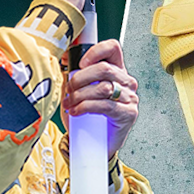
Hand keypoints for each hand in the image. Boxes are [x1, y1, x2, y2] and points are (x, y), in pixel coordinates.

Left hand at [61, 39, 138, 157]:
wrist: (96, 144)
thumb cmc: (88, 117)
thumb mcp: (80, 93)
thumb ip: (76, 78)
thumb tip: (64, 69)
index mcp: (116, 70)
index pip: (112, 48)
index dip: (95, 51)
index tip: (80, 64)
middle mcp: (126, 82)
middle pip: (104, 68)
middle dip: (80, 78)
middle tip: (69, 90)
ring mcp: (130, 98)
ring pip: (103, 88)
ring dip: (80, 95)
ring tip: (69, 103)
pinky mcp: (128, 114)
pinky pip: (105, 105)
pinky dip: (86, 107)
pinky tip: (76, 111)